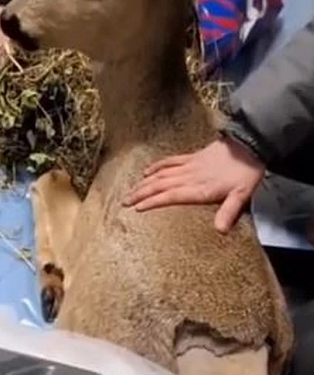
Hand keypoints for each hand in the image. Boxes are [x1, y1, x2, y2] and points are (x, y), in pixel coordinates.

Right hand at [126, 138, 265, 232]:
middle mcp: (189, 177)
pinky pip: (170, 161)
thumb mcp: (241, 195)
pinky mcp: (193, 156)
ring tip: (130, 190)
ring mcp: (189, 165)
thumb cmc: (246, 172)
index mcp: (198, 188)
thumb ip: (228, 212)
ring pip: (161, 174)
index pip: (170, 196)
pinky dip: (157, 166)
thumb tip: (220, 231)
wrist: (251, 144)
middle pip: (160, 185)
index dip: (153, 202)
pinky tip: (147, 171)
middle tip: (124, 201)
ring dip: (144, 182)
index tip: (137, 208)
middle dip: (141, 194)